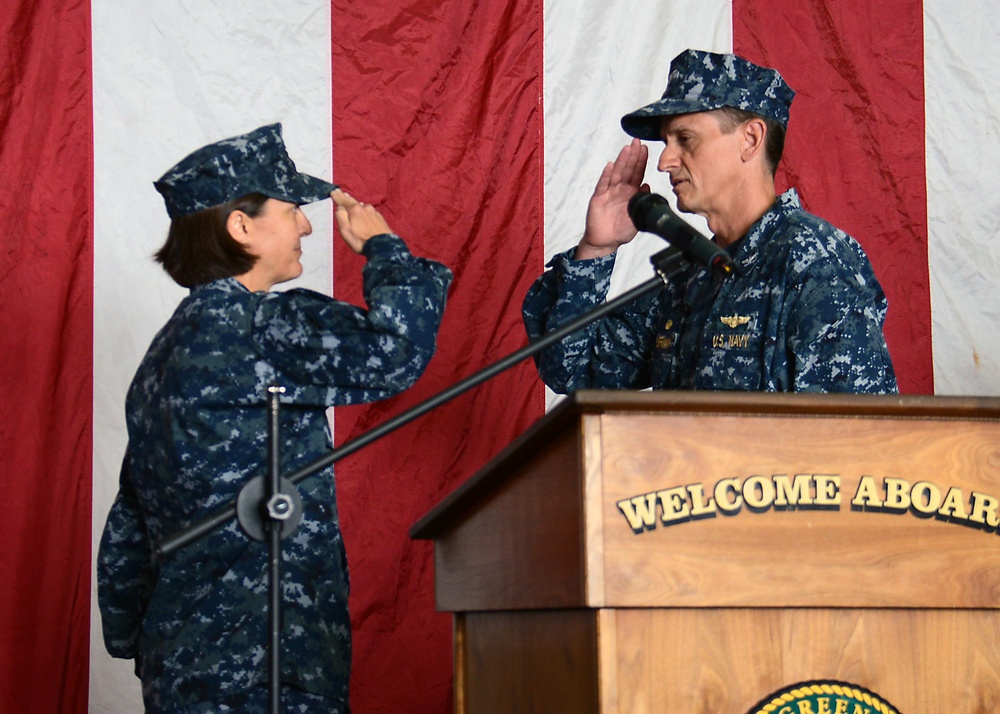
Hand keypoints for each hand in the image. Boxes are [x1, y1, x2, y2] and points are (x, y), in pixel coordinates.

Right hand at [331, 189, 391, 253]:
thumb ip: (341, 216)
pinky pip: (369, 210)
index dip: (337, 196)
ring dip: (354, 202)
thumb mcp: (345, 230)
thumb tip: (340, 207)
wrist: (382, 246)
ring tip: (349, 199)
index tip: (332, 191)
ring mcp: (374, 212)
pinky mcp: (380, 218)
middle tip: (339, 192)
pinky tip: (363, 208)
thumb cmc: (360, 240)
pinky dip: (363, 208)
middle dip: (345, 197)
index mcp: (355, 209)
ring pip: (362, 205)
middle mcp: (365, 208)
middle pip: (353, 201)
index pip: (343, 201)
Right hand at [575, 138, 649, 259]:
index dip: (641, 161)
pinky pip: (603, 185)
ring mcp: (609, 192)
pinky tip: (610, 166)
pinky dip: (606, 175)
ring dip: (622, 161)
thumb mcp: (637, 217)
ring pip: (617, 174)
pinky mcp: (598, 198)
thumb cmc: (621, 231)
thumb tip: (647, 187)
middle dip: (633, 156)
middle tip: (637, 142)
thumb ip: (642, 202)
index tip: (645, 149)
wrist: (606, 242)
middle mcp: (620, 189)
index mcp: (631, 193)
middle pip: (628, 170)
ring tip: (627, 149)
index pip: (637, 174)